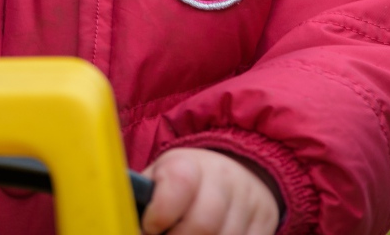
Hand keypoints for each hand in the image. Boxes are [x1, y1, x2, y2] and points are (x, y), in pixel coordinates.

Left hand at [141, 148, 279, 234]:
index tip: (150, 226)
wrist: (236, 172)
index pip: (179, 182)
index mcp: (190, 163)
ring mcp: (248, 202)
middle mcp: (224, 178)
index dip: (160, 213)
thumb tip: (124, 219)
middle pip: (203, 224)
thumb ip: (144, 197)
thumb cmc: (186, 182)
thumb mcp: (162, 177)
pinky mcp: (265, 224)